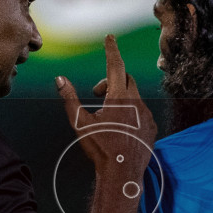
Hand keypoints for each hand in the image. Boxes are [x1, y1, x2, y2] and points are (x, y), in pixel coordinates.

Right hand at [55, 35, 155, 178]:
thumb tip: (60, 79)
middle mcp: (137, 102)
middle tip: (97, 94)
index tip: (110, 37)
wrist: (122, 175)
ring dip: (121, 98)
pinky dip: (131, 112)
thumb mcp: (79, 123)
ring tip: (107, 116)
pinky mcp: (152, 127)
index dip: (111, 49)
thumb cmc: (100, 149)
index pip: (115, 65)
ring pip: (134, 96)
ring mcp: (147, 114)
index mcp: (119, 97)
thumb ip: (69, 99)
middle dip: (110, 80)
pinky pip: (142, 111)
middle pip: (125, 78)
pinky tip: (120, 128)